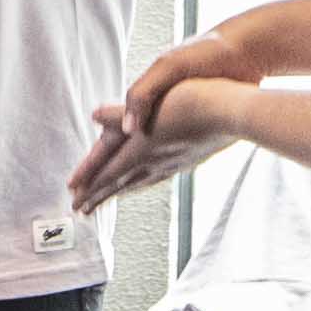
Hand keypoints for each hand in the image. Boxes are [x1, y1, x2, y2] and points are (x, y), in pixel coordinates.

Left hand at [68, 73, 240, 209]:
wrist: (236, 111)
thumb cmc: (196, 100)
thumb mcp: (152, 103)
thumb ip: (122, 114)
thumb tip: (95, 115)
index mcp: (142, 148)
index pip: (107, 174)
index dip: (89, 188)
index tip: (75, 202)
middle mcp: (156, 161)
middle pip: (120, 183)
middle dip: (99, 196)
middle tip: (83, 210)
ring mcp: (175, 163)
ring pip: (141, 182)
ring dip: (122, 191)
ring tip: (111, 198)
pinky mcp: (191, 158)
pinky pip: (160, 176)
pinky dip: (146, 181)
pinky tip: (153, 178)